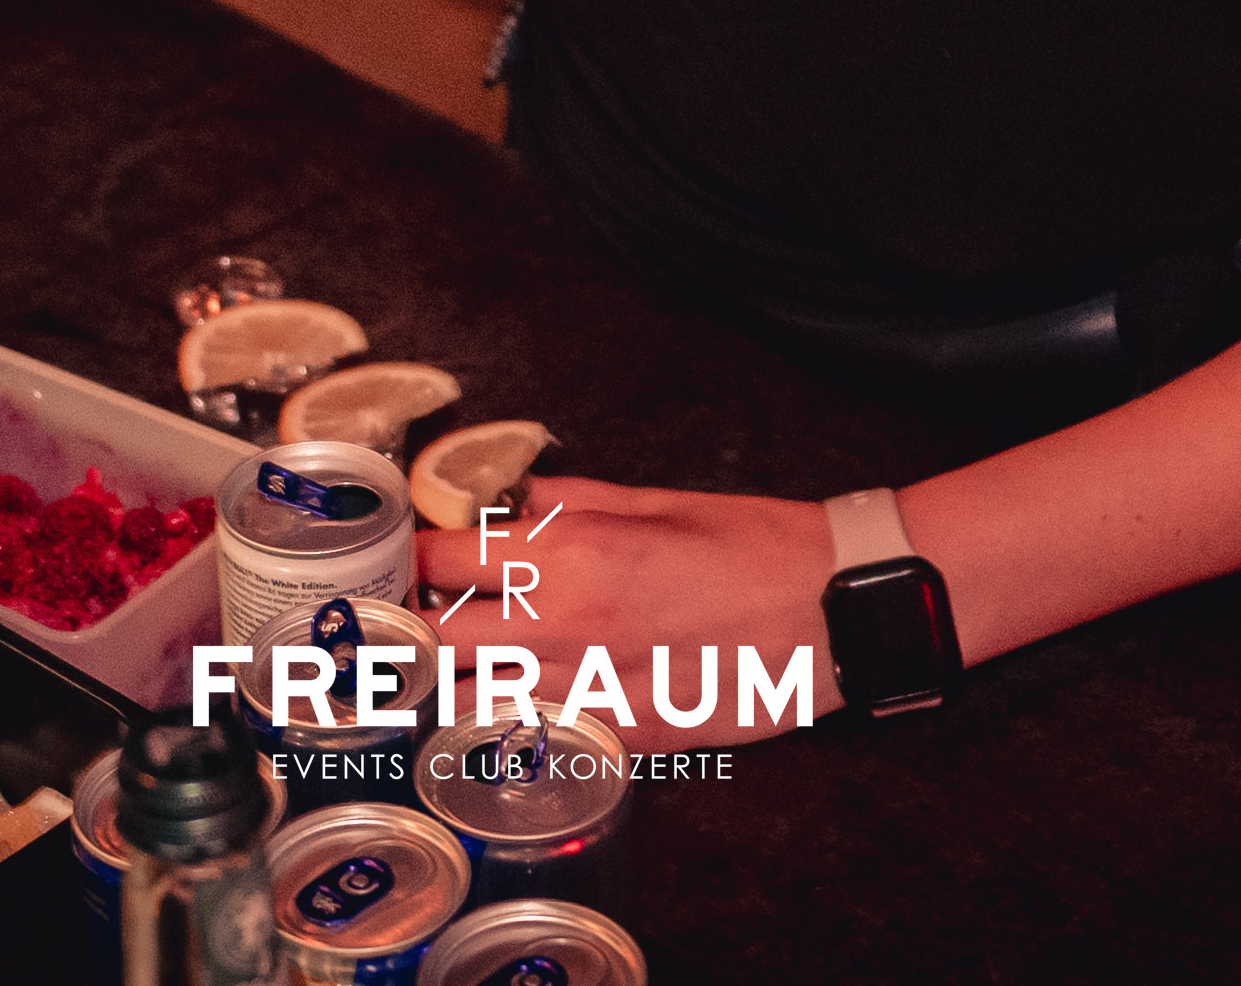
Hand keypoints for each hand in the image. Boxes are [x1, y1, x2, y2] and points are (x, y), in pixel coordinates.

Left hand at [414, 477, 830, 751]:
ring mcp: (593, 694)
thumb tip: (518, 502)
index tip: (407, 553)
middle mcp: (568, 630)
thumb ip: (573, 502)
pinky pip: (539, 738)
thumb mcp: (655, 499)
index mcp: (573, 556)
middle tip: (420, 611)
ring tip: (465, 661)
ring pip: (474, 704)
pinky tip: (524, 703)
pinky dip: (518, 723)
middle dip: (419, 624)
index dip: (415, 553)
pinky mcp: (625, 740)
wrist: (832, 610)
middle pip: (440, 640)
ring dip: (460, 681)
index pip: (447, 559)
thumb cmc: (754, 545)